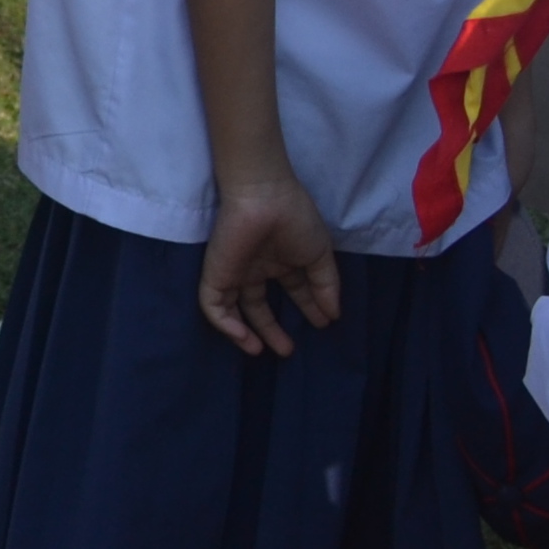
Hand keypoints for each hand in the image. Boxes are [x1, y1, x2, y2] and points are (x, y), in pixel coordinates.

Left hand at [195, 172, 341, 355]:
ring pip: (233, 309)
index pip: (293, 290)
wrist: (264, 197)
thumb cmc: (294, 219)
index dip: (307, 308)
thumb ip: (327, 285)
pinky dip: (226, 325)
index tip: (322, 324)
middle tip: (287, 350)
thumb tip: (335, 314)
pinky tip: (245, 338)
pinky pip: (214, 305)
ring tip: (261, 351)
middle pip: (259, 305)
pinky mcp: (216, 274)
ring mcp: (235, 271)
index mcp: (281, 259)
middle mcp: (256, 267)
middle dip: (272, 329)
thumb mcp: (319, 254)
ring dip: (246, 333)